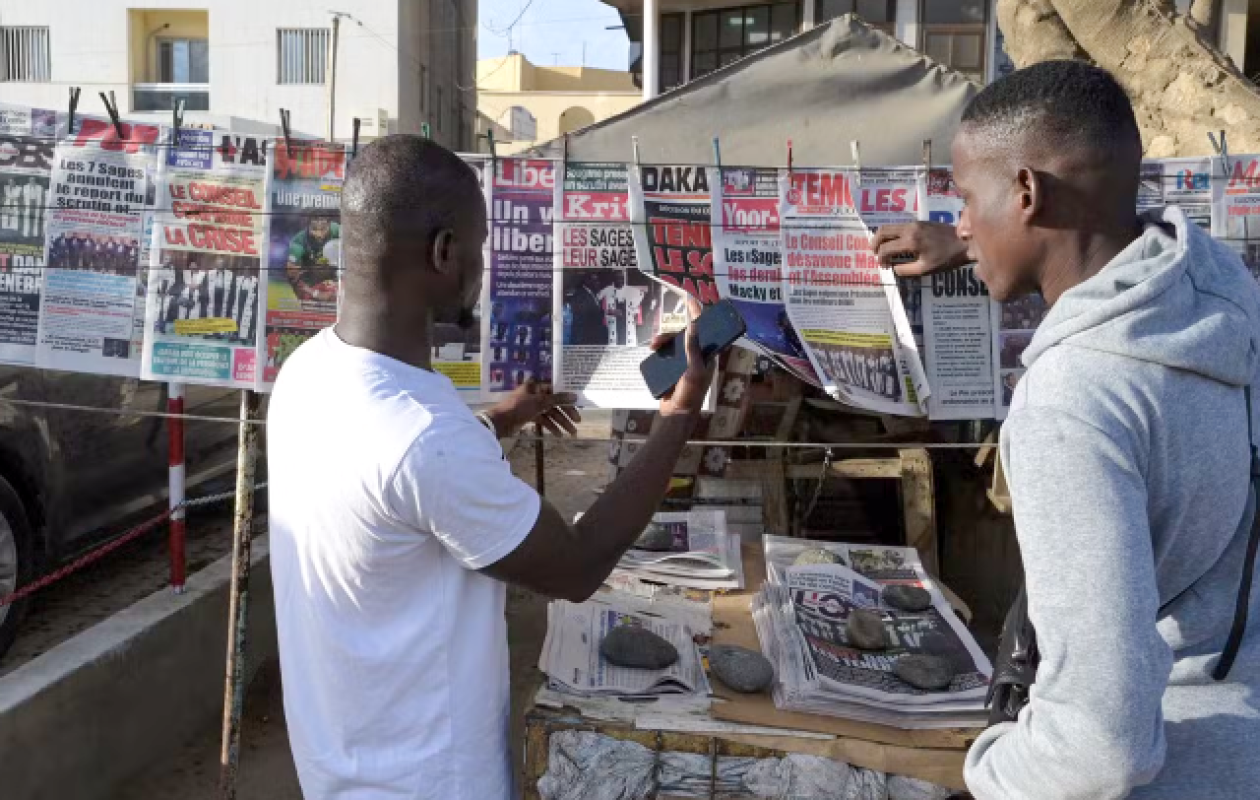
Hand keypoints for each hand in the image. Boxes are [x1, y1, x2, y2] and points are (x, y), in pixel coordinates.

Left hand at [484, 380, 579, 437]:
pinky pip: (544, 420)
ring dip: (561, 422)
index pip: (557, 390)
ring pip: (551, 413)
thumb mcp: (539, 402)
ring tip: (571, 433)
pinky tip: (558, 435)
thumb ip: (558, 399)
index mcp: (537, 386)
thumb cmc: (519, 407)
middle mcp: (536, 394)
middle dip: (566, 413)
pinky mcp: (530, 416)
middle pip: (555, 403)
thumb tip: (575, 396)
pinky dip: (551, 426)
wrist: (500, 422)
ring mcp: (533, 405)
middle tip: (578, 422)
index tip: (579, 406)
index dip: (568, 399)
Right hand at [653, 297, 712, 418]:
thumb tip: (693, 325)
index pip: (704, 328)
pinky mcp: (672, 366)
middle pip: (684, 333)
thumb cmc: (691, 393)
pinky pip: (666, 351)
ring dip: (662, 340)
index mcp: (707, 354)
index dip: (697, 312)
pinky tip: (652, 350)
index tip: (689, 299)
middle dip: (670, 332)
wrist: (676, 413)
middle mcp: (697, 354)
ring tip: (652, 346)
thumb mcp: (694, 370)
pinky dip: (659, 348)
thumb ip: (694, 348)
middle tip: (657, 340)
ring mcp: (684, 360)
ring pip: (673, 341)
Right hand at [870, 222, 970, 277]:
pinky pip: (899, 226)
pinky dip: (892, 234)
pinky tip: (895, 244)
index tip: (884, 267)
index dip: (880, 259)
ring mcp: (914, 223)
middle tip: (874, 254)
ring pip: (890, 226)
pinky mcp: (919, 222)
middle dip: (874, 243)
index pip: (885, 249)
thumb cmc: (946, 258)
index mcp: (910, 241)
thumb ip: (906, 270)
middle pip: (882, 231)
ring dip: (882, 237)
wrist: (964, 242)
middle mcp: (909, 229)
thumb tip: (893, 268)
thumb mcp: (925, 269)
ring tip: (882, 249)